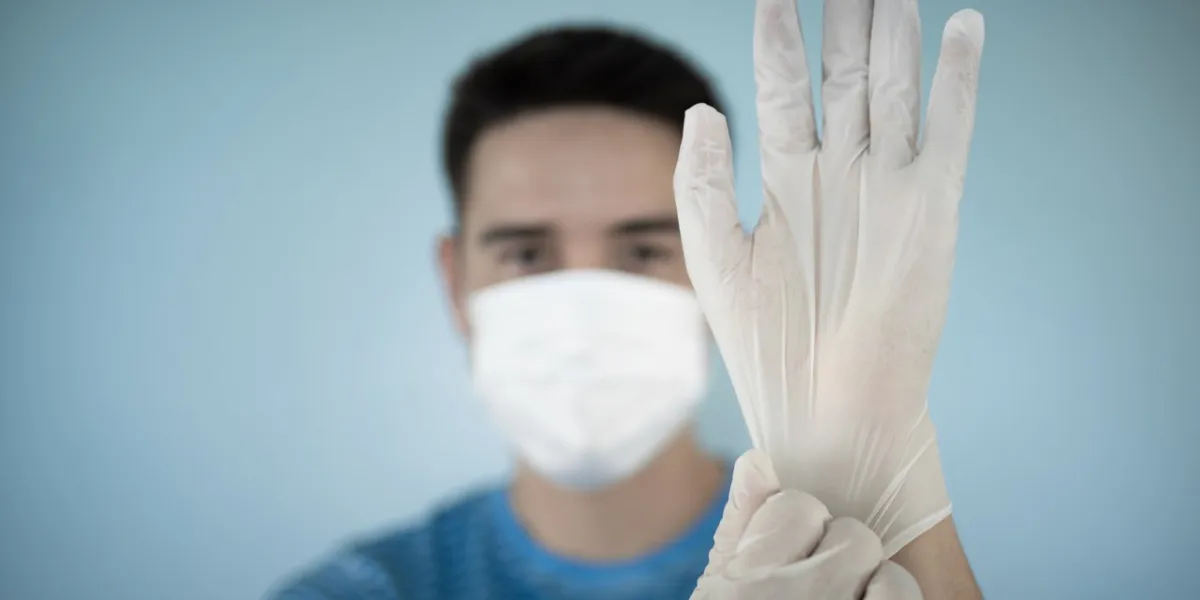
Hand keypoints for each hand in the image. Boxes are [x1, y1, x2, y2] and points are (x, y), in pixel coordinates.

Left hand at [674, 0, 984, 555]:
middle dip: (844, 15)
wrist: (829, 407)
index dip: (776, 37)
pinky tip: (962, 27)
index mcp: (785, 178)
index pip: (781, 86)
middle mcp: (838, 171)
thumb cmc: (764, 343)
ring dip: (894, 30)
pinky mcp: (933, 206)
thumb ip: (702, 183)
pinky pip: (950, 129)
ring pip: (892, 86)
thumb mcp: (714, 257)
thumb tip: (702, 108)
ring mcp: (889, 184)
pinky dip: (957, 79)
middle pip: (842, 72)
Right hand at [692, 451, 922, 598]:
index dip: (799, 528)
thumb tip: (759, 461)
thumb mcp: (720, 586)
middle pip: (855, 538)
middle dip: (844, 557)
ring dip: (881, 592)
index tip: (789, 558)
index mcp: (746, 580)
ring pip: (895, 581)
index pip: (800, 508)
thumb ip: (742, 521)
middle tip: (824, 587)